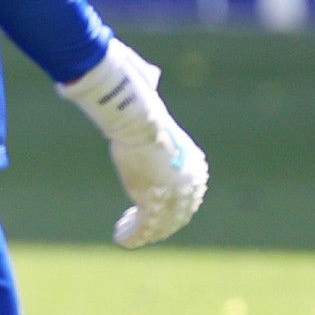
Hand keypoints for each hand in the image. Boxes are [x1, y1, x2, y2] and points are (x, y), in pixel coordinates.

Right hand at [58, 39, 208, 248]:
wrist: (137, 118)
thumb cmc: (141, 105)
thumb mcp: (153, 105)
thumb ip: (152, 95)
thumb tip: (148, 75)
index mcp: (194, 166)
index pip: (187, 194)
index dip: (172, 205)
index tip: (151, 207)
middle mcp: (190, 186)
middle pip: (177, 214)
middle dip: (159, 223)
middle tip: (137, 224)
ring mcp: (174, 198)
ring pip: (160, 226)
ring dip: (142, 231)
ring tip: (125, 232)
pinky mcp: (154, 206)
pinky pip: (144, 229)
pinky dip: (132, 237)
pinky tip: (120, 239)